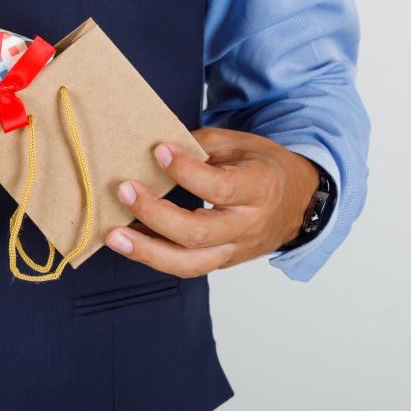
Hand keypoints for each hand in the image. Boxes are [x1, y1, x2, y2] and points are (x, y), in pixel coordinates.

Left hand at [105, 127, 318, 277]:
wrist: (297, 203)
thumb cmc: (263, 167)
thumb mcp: (240, 144)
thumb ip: (200, 145)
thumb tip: (155, 150)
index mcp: (259, 189)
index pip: (219, 188)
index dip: (186, 171)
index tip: (158, 151)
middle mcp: (247, 226)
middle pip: (198, 234)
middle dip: (155, 214)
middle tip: (124, 190)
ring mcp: (233, 250)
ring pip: (189, 264)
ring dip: (146, 251)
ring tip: (113, 235)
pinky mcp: (219, 262)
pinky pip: (184, 266)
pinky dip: (152, 256)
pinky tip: (127, 240)